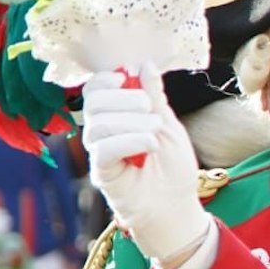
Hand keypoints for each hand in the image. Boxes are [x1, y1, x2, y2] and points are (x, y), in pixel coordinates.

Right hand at [82, 71, 208, 265]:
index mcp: (116, 116)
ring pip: (98, 124)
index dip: (106, 79)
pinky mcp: (102, 170)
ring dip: (132, 123)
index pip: (95, 89)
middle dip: (125, 100)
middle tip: (152, 113)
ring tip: (156, 133)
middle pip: (93, 102)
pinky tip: (151, 145)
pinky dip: (130, 140)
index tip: (126, 76)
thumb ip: (154, 97)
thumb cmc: (173, 167)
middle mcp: (102, 131)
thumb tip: (144, 64)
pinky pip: (104, 147)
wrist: (176, 204)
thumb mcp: (168, 125)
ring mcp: (100, 151)